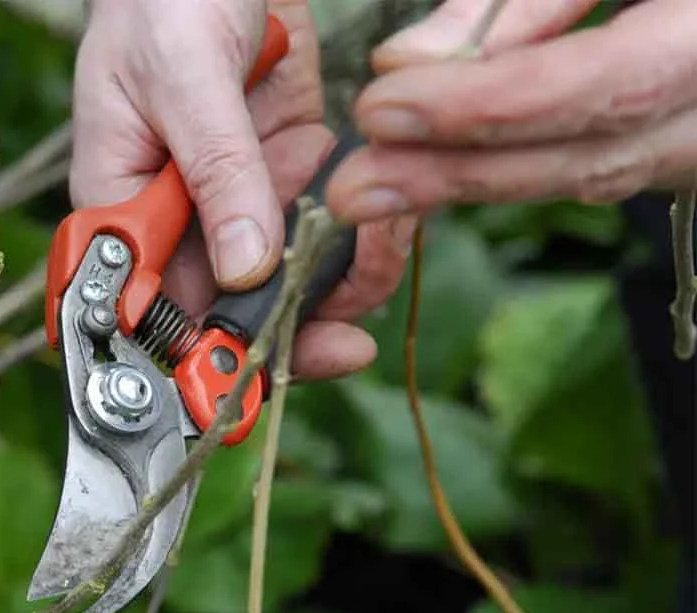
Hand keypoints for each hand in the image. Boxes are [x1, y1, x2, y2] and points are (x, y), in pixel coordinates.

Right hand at [70, 0, 415, 380]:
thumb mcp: (183, 78)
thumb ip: (216, 172)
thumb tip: (243, 270)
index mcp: (123, 208)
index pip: (148, 311)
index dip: (194, 361)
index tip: (250, 384)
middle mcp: (179, 220)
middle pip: (225, 315)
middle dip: (289, 335)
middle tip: (346, 344)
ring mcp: (237, 201)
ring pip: (287, 283)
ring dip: (339, 284)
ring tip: (381, 246)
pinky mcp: (289, 172)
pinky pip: (327, 232)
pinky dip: (363, 236)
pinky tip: (387, 220)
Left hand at [327, 0, 696, 223]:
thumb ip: (524, 0)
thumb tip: (406, 60)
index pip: (607, 84)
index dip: (492, 104)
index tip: (385, 105)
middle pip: (587, 156)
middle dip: (458, 171)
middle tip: (352, 188)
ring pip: (585, 176)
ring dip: (468, 182)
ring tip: (368, 190)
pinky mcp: (679, 151)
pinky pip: (589, 169)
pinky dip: (504, 169)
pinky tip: (425, 173)